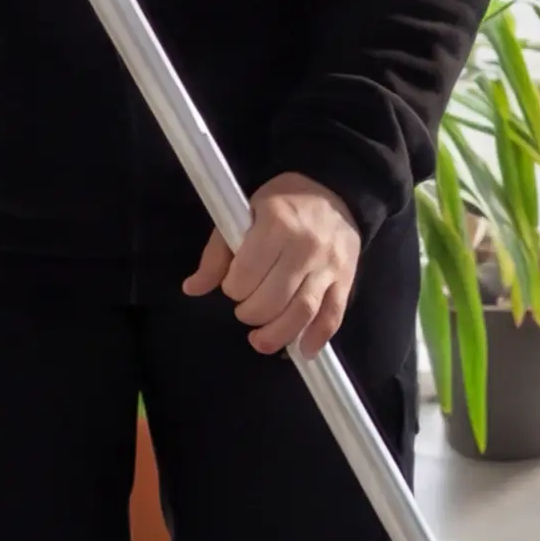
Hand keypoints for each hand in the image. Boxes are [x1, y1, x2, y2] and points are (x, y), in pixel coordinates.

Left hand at [186, 174, 361, 355]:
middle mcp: (305, 246)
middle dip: (250, 313)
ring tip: (261, 341)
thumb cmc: (280, 202)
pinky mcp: (346, 278)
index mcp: (276, 224)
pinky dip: (317, 337)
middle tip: (245, 309)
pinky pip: (333, 315)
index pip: (246, 275)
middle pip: (272, 299)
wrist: (333, 189)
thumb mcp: (241, 215)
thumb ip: (217, 254)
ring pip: (302, 312)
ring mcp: (329, 265)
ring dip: (277, 335)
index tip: (232, 285)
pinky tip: (302, 350)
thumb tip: (192, 288)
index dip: (233, 288)